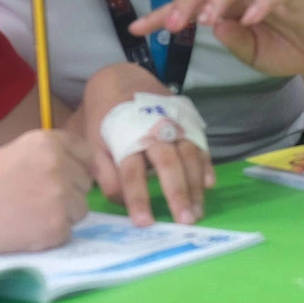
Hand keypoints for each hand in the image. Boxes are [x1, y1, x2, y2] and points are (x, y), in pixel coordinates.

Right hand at [0, 129, 90, 252]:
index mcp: (49, 142)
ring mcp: (61, 196)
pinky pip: (68, 231)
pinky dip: (51, 234)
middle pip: (84, 184)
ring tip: (30, 215)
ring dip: (62, 214)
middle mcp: (60, 165)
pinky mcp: (57, 226)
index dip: (75, 169)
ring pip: (80, 209)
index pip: (87, 155)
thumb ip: (51, 155)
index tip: (59, 179)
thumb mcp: (19, 151)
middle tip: (35, 199)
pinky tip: (27, 229)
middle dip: (68, 192)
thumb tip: (82, 170)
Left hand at [73, 63, 212, 226]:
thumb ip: (104, 173)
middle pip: (168, 165)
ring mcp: (175, 126)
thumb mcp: (93, 143)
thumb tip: (119, 201)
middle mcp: (153, 132)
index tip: (144, 222)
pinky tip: (210, 184)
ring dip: (196, 185)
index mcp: (126, 139)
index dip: (138, 198)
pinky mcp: (188, 122)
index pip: (132, 173)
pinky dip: (207, 165)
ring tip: (198, 212)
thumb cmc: (106, 120)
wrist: (122, 80)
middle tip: (186, 221)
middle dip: (178, 193)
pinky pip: (201, 145)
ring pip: (189, 156)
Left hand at [129, 0, 303, 80]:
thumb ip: (234, 42)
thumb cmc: (292, 48)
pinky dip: (261, 2)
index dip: (163, 14)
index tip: (136, 30)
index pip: (192, 3)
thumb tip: (214, 26)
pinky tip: (250, 20)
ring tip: (208, 20)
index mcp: (231, 4)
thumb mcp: (253, 55)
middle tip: (172, 25)